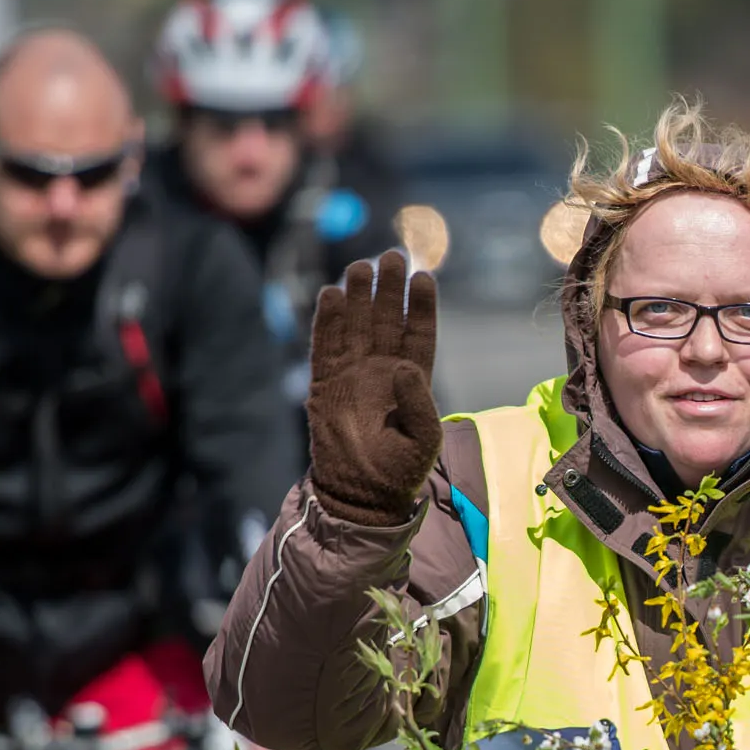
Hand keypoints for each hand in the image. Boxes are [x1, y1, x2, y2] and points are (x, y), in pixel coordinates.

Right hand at [305, 249, 441, 525]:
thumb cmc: (399, 471)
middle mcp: (382, 371)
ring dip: (359, 297)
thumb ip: (420, 403)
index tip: (424, 278)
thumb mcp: (424, 440)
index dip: (421, 307)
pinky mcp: (326, 384)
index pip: (419, 334)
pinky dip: (328, 321)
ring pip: (356, 326)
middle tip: (392, 255)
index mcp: (412, 381)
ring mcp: (353, 375)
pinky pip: (325, 346)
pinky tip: (332, 294)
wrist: (360, 495)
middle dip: (389, 289)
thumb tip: (405, 366)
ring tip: (361, 265)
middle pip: (387, 320)